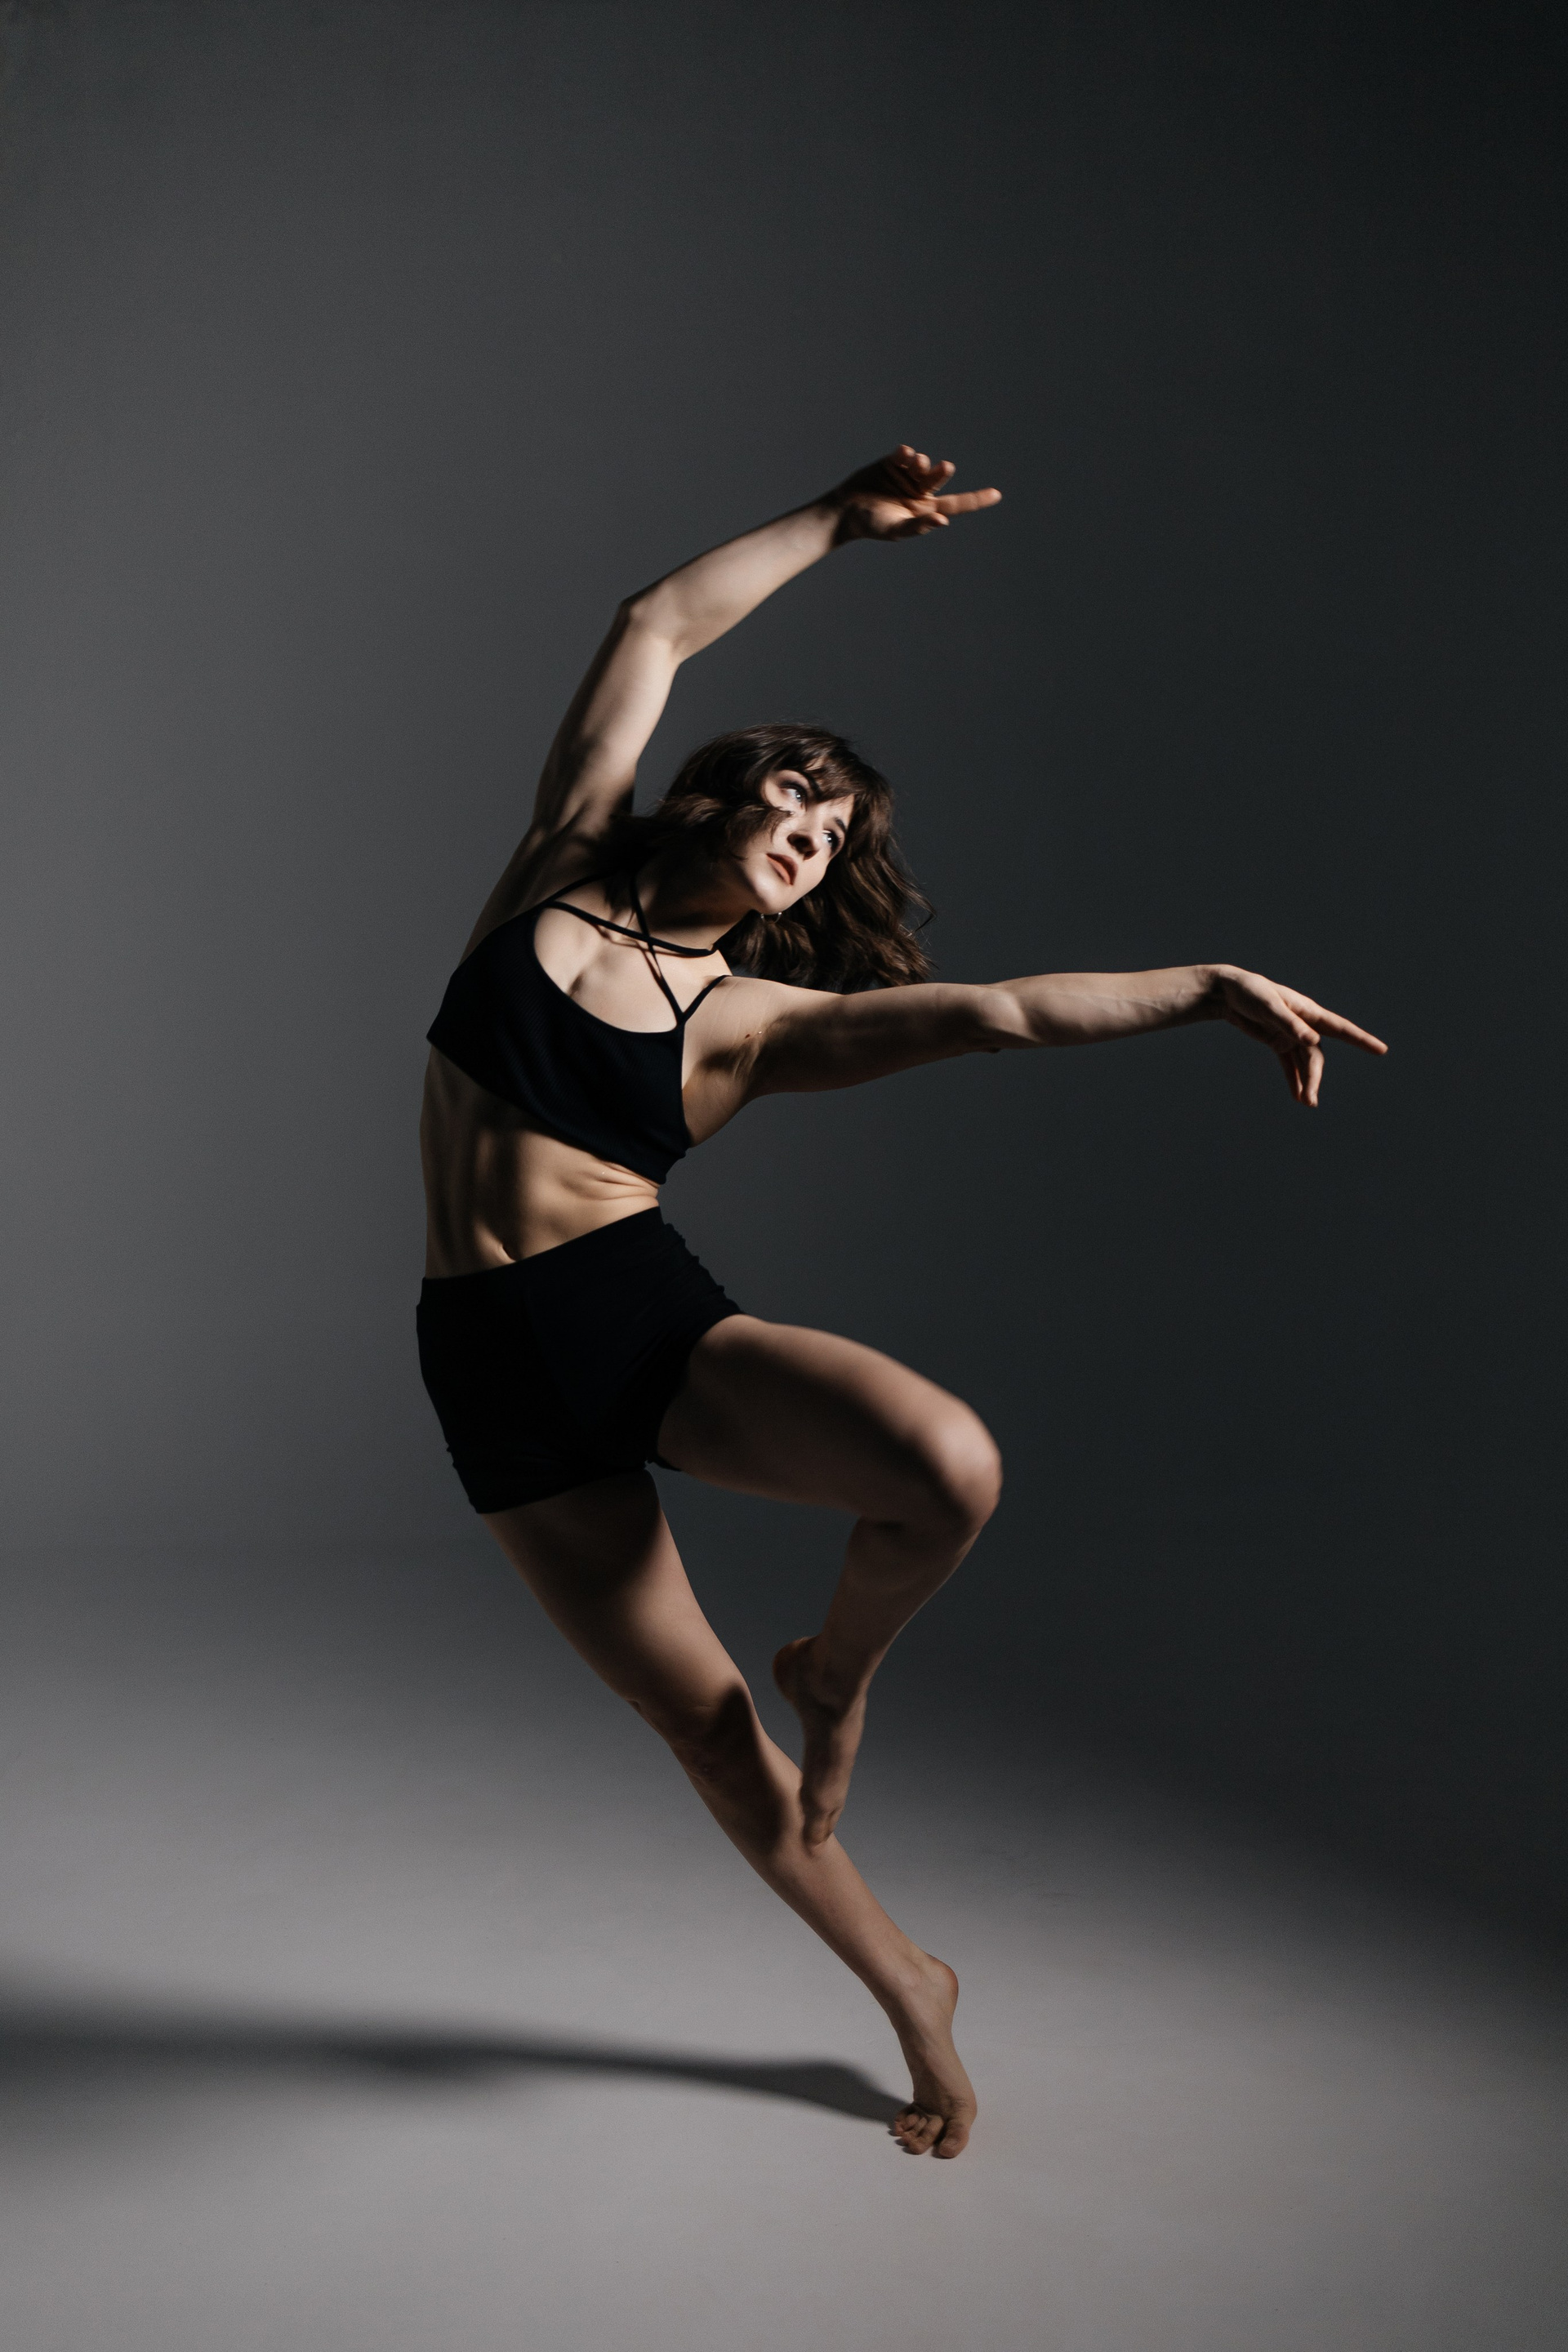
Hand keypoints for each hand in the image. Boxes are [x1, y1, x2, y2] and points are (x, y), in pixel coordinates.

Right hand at [829, 444, 1001, 543]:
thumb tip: (943, 521)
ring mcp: (906, 476)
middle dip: (942, 472)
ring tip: (913, 463)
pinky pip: (905, 454)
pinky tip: (902, 455)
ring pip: (923, 464)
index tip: (997, 494)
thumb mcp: (896, 530)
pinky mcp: (892, 463)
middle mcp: (919, 491)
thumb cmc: (871, 525)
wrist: (845, 511)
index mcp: (925, 510)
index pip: (956, 504)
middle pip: (938, 479)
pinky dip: (906, 453)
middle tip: (945, 467)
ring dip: (921, 462)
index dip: (976, 500)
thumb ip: (919, 526)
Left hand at [1206, 965, 1386, 1105]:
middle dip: (1315, 1078)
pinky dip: (1294, 1080)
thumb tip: (1313, 1041)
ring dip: (1306, 1083)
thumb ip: (1289, 1024)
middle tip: (1311, 1101)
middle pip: (1316, 1056)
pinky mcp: (1277, 1042)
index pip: (1340, 1028)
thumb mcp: (1268, 1006)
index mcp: (1308, 1012)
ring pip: (1305, 1063)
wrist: (1228, 992)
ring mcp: (1292, 1035)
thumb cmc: (1251, 992)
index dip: (1361, 1039)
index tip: (1381, 1049)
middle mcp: (1305, 1025)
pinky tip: (1298, 1096)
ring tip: (1307, 1104)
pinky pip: (1290, 1065)